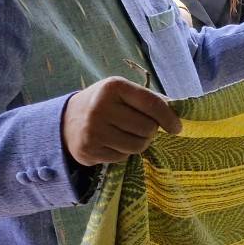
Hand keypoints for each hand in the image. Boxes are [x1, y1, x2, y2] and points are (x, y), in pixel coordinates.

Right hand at [62, 77, 182, 166]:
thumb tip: (177, 111)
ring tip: (128, 135)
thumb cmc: (105, 103)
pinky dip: (123, 152)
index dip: (169, 118)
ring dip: (140, 143)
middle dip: (151, 131)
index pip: (152, 104)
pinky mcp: (88, 150)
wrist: (66, 118)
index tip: (177, 128)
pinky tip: (113, 142)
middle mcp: (101, 107)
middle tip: (142, 128)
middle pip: (147, 128)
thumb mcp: (124, 92)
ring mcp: (92, 130)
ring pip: (137, 146)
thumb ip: (150, 100)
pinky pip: (122, 157)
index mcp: (114, 87)